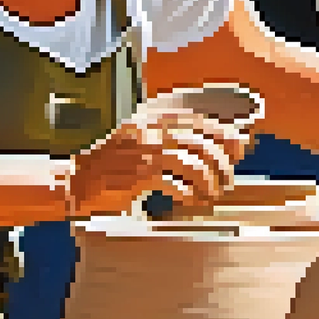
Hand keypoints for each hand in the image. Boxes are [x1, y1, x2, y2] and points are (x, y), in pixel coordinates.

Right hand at [66, 106, 247, 216]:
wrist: (78, 180)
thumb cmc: (114, 164)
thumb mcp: (143, 140)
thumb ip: (175, 138)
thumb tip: (218, 142)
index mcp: (155, 118)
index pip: (202, 122)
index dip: (227, 136)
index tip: (240, 150)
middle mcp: (153, 130)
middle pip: (203, 145)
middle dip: (222, 165)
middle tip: (226, 181)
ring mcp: (146, 152)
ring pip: (194, 165)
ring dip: (209, 183)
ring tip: (211, 194)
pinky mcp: (140, 175)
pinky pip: (177, 184)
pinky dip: (190, 194)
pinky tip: (191, 200)